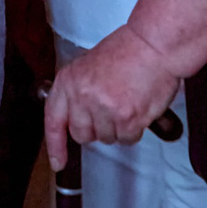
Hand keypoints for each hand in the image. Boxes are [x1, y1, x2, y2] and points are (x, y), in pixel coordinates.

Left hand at [44, 24, 186, 170]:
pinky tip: (137, 108)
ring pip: (106, 138)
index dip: (55, 144)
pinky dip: (134, 129)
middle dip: (96, 129)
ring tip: (126, 102)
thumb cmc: (126, 52)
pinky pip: (127, 139)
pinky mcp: (126, 119)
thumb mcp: (89, 66)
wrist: (153, 46)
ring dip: (117, 128)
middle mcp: (82, 96)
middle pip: (82, 135)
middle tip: (109, 110)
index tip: (57, 161)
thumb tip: (77, 116)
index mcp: (69, 80)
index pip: (53, 119)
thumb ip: (78, 92)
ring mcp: (104, 109)